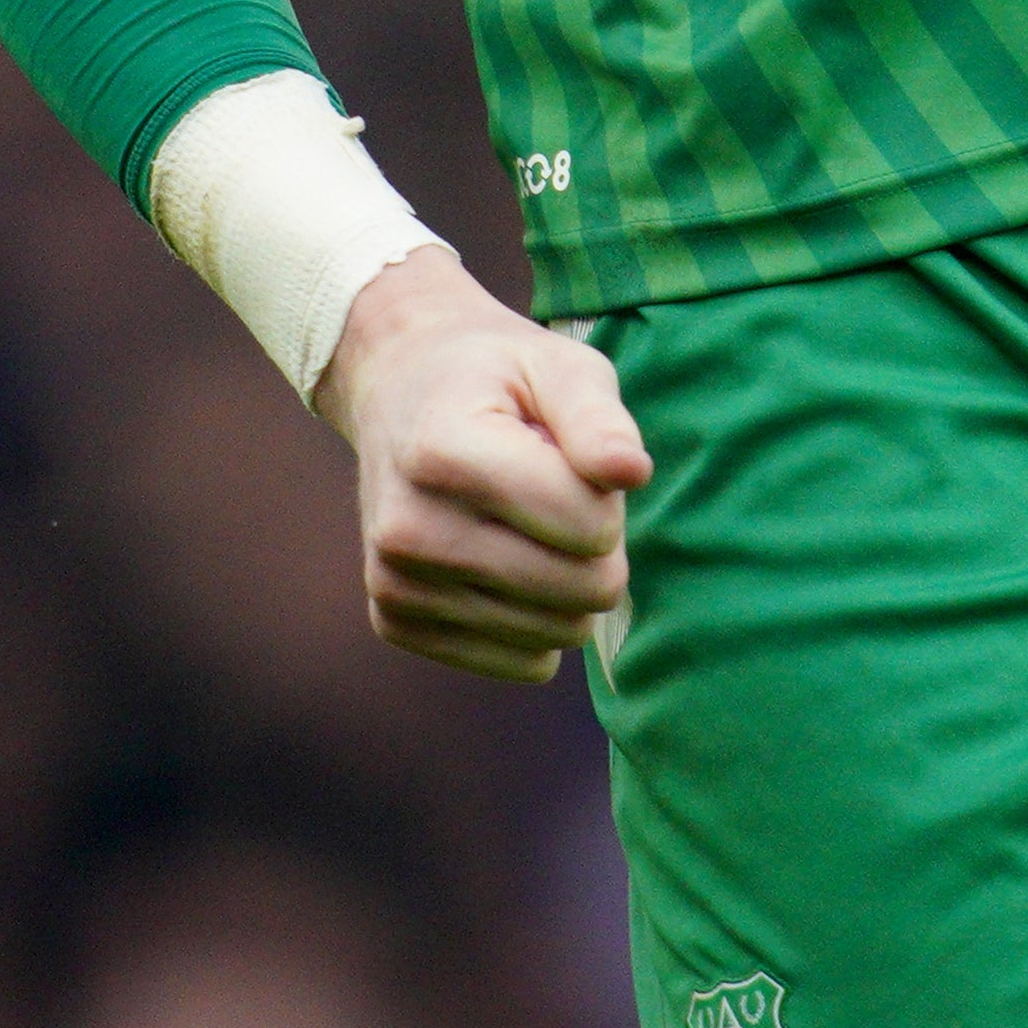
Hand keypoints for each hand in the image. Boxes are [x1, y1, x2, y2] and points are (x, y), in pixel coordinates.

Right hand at [311, 244, 652, 682]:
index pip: (586, 523)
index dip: (609, 493)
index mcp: (444, 451)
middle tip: (561, 490)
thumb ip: (598, 418)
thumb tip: (632, 474)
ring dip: (569, 581)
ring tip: (529, 519)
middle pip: (579, 588)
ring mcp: (395, 583)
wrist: (397, 387)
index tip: (576, 458)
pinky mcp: (396, 623)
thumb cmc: (495, 375)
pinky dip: (538, 618)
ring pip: (557, 634)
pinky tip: (505, 558)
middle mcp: (409, 528)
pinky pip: (523, 663)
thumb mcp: (556, 364)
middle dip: (598, 543)